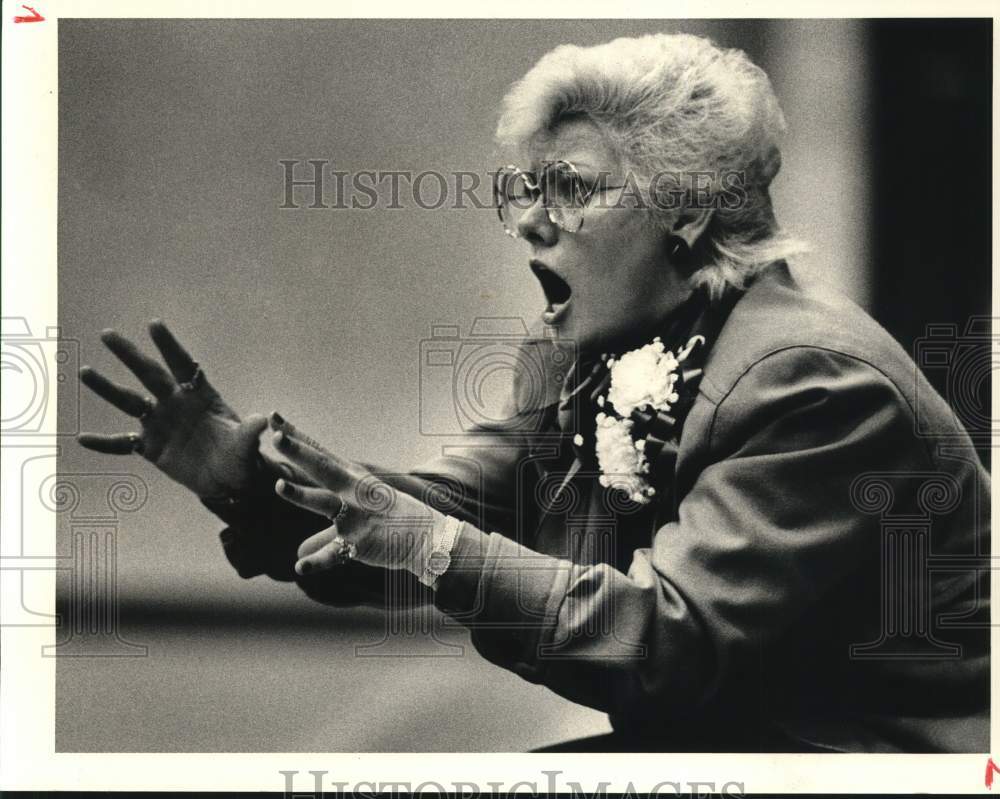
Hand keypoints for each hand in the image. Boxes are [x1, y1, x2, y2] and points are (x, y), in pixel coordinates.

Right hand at [77, 320, 267, 498]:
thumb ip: (249, 432)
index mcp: (200, 396)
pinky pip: (123, 444)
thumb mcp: (246, 445)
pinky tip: (82, 439)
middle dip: (130, 355)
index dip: (170, 346)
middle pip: (150, 375)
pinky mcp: (151, 447)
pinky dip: (104, 444)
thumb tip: (262, 420)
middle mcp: (176, 404)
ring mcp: (161, 424)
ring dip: (107, 388)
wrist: (230, 481)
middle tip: (108, 334)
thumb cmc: (241, 456)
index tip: (154, 323)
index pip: (184, 366)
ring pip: (129, 402)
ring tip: (85, 372)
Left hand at [267, 415, 441, 574]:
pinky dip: (318, 560)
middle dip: (299, 452)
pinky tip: (300, 565)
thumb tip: (299, 531)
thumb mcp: (362, 502)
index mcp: (353, 478)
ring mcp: (357, 516)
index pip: (319, 453)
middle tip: (277, 437)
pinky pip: (334, 553)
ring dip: (302, 495)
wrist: (429, 536)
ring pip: (324, 503)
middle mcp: (354, 491)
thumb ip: (326, 510)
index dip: (296, 437)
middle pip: (322, 468)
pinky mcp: (359, 542)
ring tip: (279, 485)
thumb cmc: (394, 517)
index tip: (274, 418)